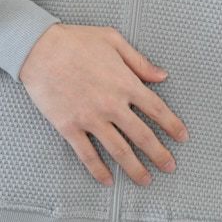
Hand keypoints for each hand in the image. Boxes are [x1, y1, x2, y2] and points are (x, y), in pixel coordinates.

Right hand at [20, 24, 188, 186]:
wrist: (39, 49)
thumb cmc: (76, 40)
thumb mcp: (113, 40)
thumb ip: (139, 61)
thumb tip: (162, 75)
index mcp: (125, 83)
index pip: (156, 109)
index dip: (172, 125)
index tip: (182, 137)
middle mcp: (111, 105)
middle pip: (142, 135)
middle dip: (159, 154)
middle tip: (169, 167)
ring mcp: (90, 118)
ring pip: (118, 150)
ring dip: (134, 168)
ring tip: (145, 180)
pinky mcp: (69, 127)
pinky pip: (87, 154)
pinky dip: (98, 170)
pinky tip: (107, 180)